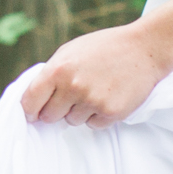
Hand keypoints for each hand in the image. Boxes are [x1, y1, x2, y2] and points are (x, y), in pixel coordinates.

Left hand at [18, 24, 169, 127]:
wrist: (143, 49)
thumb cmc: (103, 48)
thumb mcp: (69, 52)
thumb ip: (51, 74)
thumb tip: (32, 99)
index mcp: (58, 70)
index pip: (30, 101)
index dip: (29, 110)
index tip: (32, 114)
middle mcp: (73, 87)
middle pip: (49, 116)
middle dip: (54, 111)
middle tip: (68, 99)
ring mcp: (92, 101)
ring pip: (72, 121)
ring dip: (78, 112)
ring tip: (94, 91)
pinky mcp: (111, 112)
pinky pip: (93, 125)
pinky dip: (97, 116)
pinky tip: (107, 97)